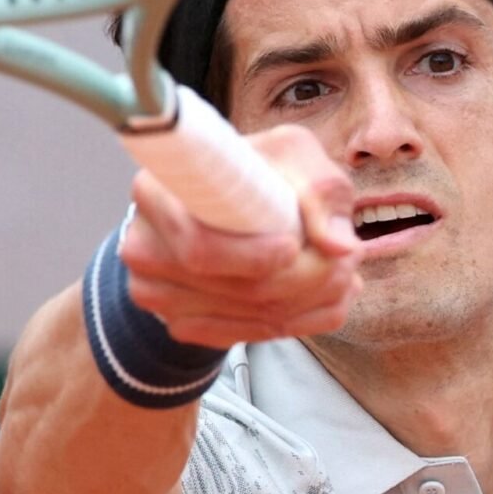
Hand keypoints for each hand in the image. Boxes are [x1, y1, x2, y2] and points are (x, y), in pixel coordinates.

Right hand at [119, 124, 361, 348]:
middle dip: (303, 281)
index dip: (250, 256)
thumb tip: (338, 246)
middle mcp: (144, 247)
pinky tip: (323, 299)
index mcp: (156, 193)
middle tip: (347, 262)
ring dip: (309, 303)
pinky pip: (245, 336)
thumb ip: (321, 190)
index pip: (198, 244)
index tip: (295, 246)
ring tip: (345, 276)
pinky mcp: (181, 324)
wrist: (226, 208)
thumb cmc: (257, 173)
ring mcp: (157, 294)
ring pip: (245, 317)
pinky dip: (297, 322)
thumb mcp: (293, 157)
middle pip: (230, 288)